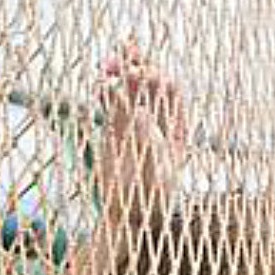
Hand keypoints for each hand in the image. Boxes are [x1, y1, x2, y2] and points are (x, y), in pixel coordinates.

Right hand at [95, 42, 185, 220]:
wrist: (130, 214)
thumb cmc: (151, 201)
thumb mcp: (154, 177)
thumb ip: (149, 145)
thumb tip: (142, 112)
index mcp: (175, 127)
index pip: (170, 92)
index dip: (157, 78)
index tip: (142, 74)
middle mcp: (157, 119)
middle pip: (150, 83)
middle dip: (138, 67)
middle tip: (123, 60)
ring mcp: (135, 121)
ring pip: (129, 88)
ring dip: (120, 73)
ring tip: (107, 63)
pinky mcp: (115, 127)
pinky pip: (111, 102)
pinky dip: (105, 90)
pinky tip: (99, 83)